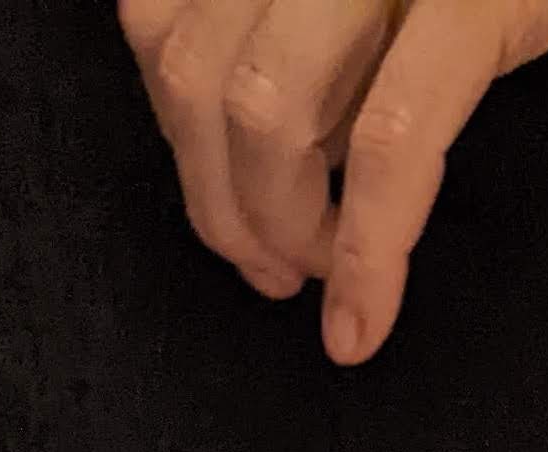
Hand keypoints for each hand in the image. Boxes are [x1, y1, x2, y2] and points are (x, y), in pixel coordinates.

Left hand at [122, 0, 547, 361]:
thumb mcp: (376, 5)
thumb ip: (293, 38)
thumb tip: (229, 157)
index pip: (158, 21)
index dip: (174, 135)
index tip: (222, 205)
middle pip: (196, 76)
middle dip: (218, 204)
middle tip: (272, 269)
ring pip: (266, 109)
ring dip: (280, 227)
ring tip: (325, 275)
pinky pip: (389, 141)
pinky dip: (367, 253)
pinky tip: (364, 324)